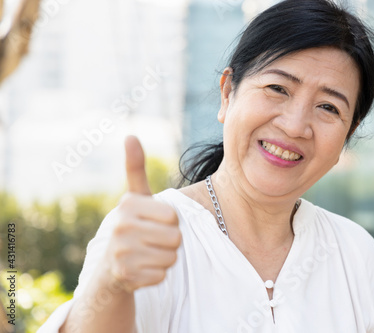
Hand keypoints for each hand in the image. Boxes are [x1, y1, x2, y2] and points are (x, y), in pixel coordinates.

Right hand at [105, 136, 181, 291]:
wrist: (111, 265)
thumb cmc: (133, 225)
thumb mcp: (136, 197)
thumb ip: (136, 168)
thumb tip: (130, 135)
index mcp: (127, 204)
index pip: (173, 216)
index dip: (170, 221)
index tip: (154, 221)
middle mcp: (120, 227)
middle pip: (175, 237)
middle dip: (170, 241)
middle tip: (152, 240)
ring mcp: (121, 253)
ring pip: (171, 257)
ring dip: (165, 257)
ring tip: (147, 253)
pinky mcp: (125, 276)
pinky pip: (162, 274)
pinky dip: (157, 273)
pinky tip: (142, 269)